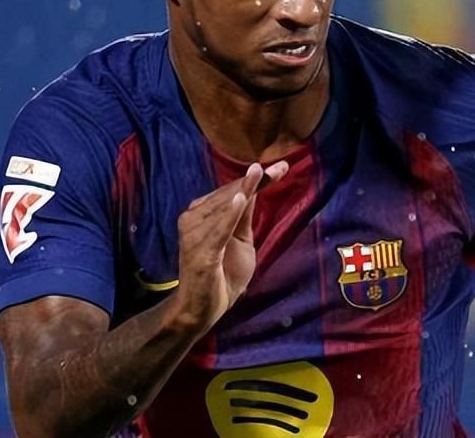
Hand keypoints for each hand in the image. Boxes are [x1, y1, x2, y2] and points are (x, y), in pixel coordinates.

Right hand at [171, 161, 289, 334]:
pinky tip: (240, 199)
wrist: (203, 308)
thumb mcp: (239, 239)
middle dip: (254, 181)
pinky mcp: (200, 253)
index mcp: (201, 214)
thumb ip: (243, 215)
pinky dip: (228, 215)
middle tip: (281, 167)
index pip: (231, 191)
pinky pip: (217, 231)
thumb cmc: (222, 273)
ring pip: (223, 207)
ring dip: (244, 190)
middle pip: (228, 195)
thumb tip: (255, 187)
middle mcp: (193, 219)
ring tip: (260, 172)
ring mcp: (193, 235)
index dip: (255, 179)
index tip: (282, 167)